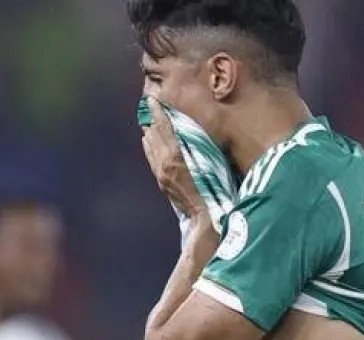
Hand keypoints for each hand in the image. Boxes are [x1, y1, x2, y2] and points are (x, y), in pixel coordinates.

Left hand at [141, 97, 208, 220]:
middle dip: (152, 120)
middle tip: (153, 108)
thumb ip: (197, 147)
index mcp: (175, 156)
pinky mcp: (160, 181)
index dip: (158, 113)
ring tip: (152, 123)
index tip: (152, 100)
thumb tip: (190, 131)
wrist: (204, 216)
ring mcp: (160, 172)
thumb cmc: (213, 190)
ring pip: (149, 146)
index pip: (163, 128)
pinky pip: (151, 158)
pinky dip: (150, 147)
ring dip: (150, 133)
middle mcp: (163, 162)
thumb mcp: (208, 164)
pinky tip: (152, 143)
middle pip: (153, 135)